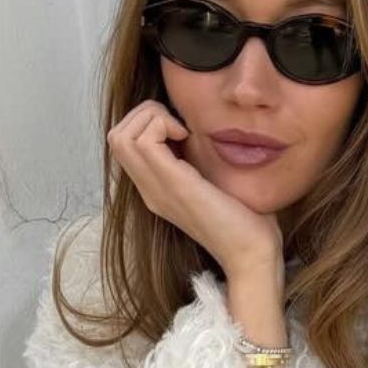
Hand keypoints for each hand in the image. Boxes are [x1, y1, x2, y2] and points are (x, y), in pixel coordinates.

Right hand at [108, 100, 283, 273]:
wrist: (252, 254)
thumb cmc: (245, 220)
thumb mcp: (213, 181)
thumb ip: (198, 161)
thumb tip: (201, 130)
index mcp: (156, 188)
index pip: (124, 144)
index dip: (147, 122)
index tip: (182, 128)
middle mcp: (149, 189)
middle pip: (115, 137)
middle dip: (144, 114)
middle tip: (179, 124)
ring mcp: (156, 189)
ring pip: (122, 137)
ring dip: (152, 118)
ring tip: (182, 131)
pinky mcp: (174, 186)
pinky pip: (145, 142)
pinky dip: (163, 126)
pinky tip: (188, 138)